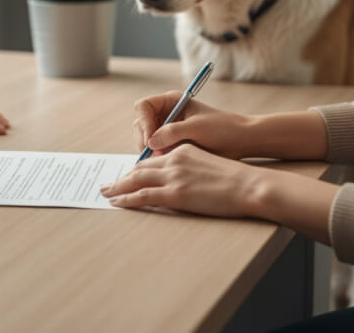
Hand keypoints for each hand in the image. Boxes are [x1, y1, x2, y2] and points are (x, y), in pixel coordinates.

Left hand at [101, 145, 267, 217]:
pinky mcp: (174, 194)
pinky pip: (142, 196)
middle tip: (108, 184)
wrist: (248, 185)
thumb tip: (183, 179)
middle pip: (140, 169)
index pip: (153, 160)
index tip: (128, 175)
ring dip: (118, 187)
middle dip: (122, 177)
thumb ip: (191, 168)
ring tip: (106, 192)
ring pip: (136, 180)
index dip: (137, 169)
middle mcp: (174, 160)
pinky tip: (116, 202)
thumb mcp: (209, 164)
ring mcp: (173, 177)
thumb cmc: (235, 178)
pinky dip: (126, 199)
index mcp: (183, 151)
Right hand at [134, 91, 251, 158]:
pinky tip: (168, 162)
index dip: (144, 122)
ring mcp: (167, 130)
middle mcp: (166, 114)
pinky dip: (157, 157)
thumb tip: (150, 143)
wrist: (240, 141)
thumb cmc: (222, 128)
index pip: (143, 107)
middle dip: (145, 139)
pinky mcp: (171, 145)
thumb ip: (172, 132)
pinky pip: (155, 151)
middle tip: (155, 154)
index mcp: (171, 101)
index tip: (151, 139)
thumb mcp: (197, 128)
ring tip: (165, 159)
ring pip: (145, 140)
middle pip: (141, 124)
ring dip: (150, 150)